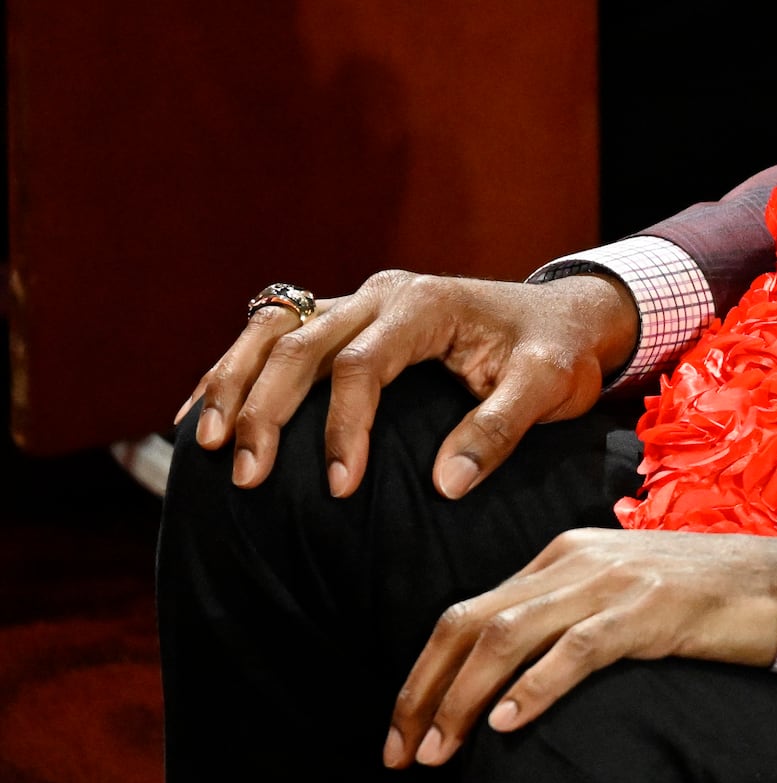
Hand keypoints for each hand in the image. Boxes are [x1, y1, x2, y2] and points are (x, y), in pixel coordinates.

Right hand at [181, 270, 640, 500]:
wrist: (566, 318)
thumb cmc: (557, 352)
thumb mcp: (548, 387)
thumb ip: (500, 430)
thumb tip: (447, 484)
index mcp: (427, 306)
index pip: (363, 363)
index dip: (344, 425)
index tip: (339, 486)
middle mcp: (382, 296)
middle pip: (300, 343)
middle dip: (265, 411)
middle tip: (248, 476)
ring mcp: (359, 303)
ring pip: (273, 330)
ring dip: (233, 384)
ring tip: (206, 445)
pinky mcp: (346, 321)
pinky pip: (274, 336)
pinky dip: (235, 372)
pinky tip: (204, 415)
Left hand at [385, 528, 776, 767]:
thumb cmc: (701, 600)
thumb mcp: (617, 594)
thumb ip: (562, 615)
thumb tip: (500, 677)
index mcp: (561, 554)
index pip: (467, 614)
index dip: (423, 678)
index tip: (403, 733)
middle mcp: (575, 560)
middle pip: (471, 624)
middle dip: (425, 694)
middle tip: (404, 754)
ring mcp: (613, 582)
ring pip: (508, 637)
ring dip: (463, 699)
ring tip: (443, 751)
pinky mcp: (651, 609)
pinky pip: (576, 648)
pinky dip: (535, 688)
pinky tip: (510, 723)